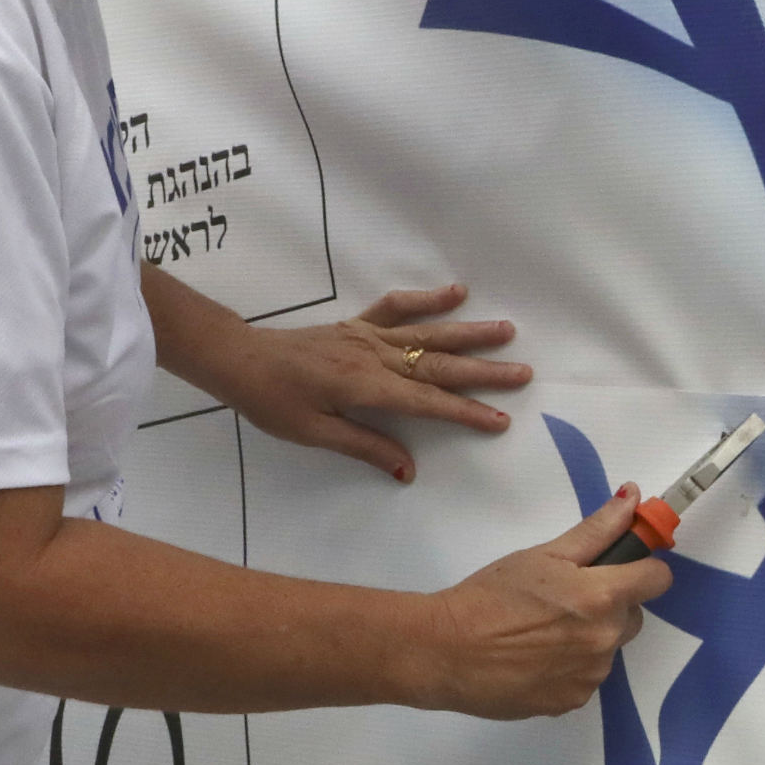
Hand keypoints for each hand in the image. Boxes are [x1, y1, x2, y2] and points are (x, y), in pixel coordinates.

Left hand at [200, 282, 532, 482]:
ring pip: (427, 334)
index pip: (427, 403)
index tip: (500, 420)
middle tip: (524, 374)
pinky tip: (456, 292)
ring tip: (507, 331)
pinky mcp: (357, 325)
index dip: (466, 413)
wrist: (240, 359)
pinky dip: (427, 299)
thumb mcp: (316, 434)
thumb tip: (408, 471)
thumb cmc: (273, 402)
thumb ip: (366, 447)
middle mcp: (374, 357)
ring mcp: (367, 336)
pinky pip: (397, 308)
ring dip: (469, 333)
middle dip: (484, 372)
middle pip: (438, 366)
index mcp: (366, 387)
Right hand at [417, 490, 668, 719]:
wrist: (446, 652)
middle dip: (609, 605)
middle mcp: (606, 639)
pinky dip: (568, 668)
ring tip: (540, 632)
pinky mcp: (572, 701)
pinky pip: (585, 677)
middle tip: (563, 600)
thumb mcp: (543, 555)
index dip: (641, 570)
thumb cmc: (490, 596)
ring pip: (607, 648)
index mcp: (603, 596)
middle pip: (633, 616)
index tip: (621, 568)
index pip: (658, 580)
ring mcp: (591, 675)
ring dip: (587, 638)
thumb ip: (596, 531)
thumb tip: (633, 500)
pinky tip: (534, 659)